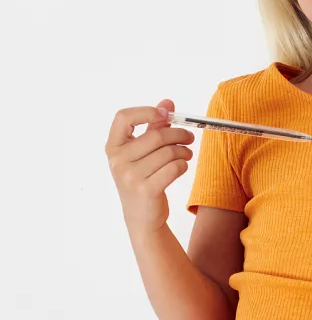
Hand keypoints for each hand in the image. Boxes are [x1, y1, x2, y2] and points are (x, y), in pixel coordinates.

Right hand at [105, 100, 194, 234]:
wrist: (142, 217)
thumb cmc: (143, 178)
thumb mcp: (143, 152)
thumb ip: (154, 126)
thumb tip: (167, 102)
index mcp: (113, 147)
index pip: (123, 117)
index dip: (147, 111)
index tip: (165, 114)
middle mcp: (118, 160)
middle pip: (157, 135)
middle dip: (179, 134)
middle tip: (189, 138)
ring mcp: (130, 176)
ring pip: (169, 152)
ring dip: (184, 151)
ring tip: (186, 154)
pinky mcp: (146, 189)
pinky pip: (175, 167)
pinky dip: (183, 165)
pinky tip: (181, 167)